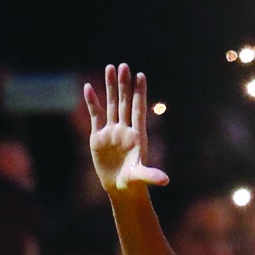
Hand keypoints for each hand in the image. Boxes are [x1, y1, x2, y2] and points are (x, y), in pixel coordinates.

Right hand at [83, 64, 169, 196]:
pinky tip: (88, 87)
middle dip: (123, 84)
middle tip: (124, 65)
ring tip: (110, 68)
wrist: (120, 189)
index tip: (141, 76)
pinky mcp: (98, 137)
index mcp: (137, 135)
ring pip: (111, 105)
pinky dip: (92, 102)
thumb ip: (151, 176)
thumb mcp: (141, 177)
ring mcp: (111, 132)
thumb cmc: (133, 183)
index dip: (139, 93)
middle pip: (124, 102)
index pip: (138, 109)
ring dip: (110, 87)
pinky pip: (95, 115)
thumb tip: (165, 181)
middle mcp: (125, 130)